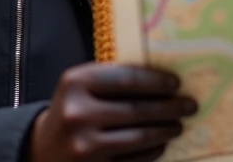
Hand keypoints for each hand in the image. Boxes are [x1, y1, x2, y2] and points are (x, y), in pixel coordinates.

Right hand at [29, 63, 197, 161]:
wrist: (42, 149)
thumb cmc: (73, 109)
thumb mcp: (82, 86)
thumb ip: (114, 79)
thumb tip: (166, 81)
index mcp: (76, 83)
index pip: (127, 79)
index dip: (157, 81)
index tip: (176, 84)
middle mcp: (77, 114)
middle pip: (137, 110)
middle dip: (170, 108)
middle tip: (190, 105)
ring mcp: (84, 146)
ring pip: (139, 138)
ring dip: (166, 131)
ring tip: (179, 125)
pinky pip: (134, 160)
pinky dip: (152, 151)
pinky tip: (161, 143)